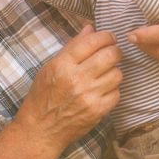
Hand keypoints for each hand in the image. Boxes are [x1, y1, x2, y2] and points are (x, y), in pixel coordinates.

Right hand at [17, 26, 121, 147]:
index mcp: (63, 65)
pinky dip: (113, 90)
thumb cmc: (43, 96)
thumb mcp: (51, 67)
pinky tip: (104, 90)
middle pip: (110, 55)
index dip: (105, 36)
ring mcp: (89, 96)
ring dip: (115, 71)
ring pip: (117, 74)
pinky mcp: (97, 111)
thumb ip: (72, 47)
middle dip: (115, 51)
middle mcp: (77, 79)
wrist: (41, 130)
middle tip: (113, 53)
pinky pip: (117, 93)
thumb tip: (91, 28)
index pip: (92, 42)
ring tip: (107, 73)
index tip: (108, 38)